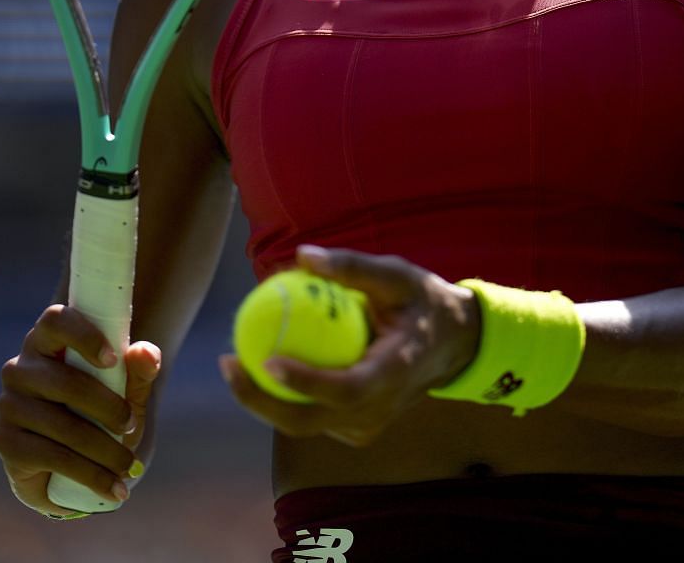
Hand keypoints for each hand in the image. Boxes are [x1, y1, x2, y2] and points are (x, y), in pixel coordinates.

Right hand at [0, 304, 161, 516]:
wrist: (76, 459)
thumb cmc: (102, 410)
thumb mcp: (126, 391)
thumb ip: (140, 369)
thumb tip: (147, 353)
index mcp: (47, 341)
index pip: (56, 320)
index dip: (83, 336)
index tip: (113, 359)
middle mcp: (21, 369)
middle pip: (64, 382)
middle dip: (107, 407)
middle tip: (132, 424)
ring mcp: (10, 405)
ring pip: (61, 424)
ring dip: (103, 449)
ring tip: (130, 464)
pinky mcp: (7, 443)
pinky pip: (51, 456)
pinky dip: (90, 475)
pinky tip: (114, 488)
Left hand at [218, 246, 479, 446]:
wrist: (453, 344)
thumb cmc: (421, 302)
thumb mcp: (398, 275)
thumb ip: (354, 267)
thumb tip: (304, 255)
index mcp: (394, 371)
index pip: (346, 389)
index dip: (305, 383)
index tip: (267, 360)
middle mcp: (380, 407)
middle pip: (312, 421)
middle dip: (261, 402)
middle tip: (230, 364)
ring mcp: (368, 424)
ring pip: (306, 425)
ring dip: (264, 400)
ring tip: (232, 363)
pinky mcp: (358, 428)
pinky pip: (314, 418)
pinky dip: (284, 397)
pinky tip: (259, 367)